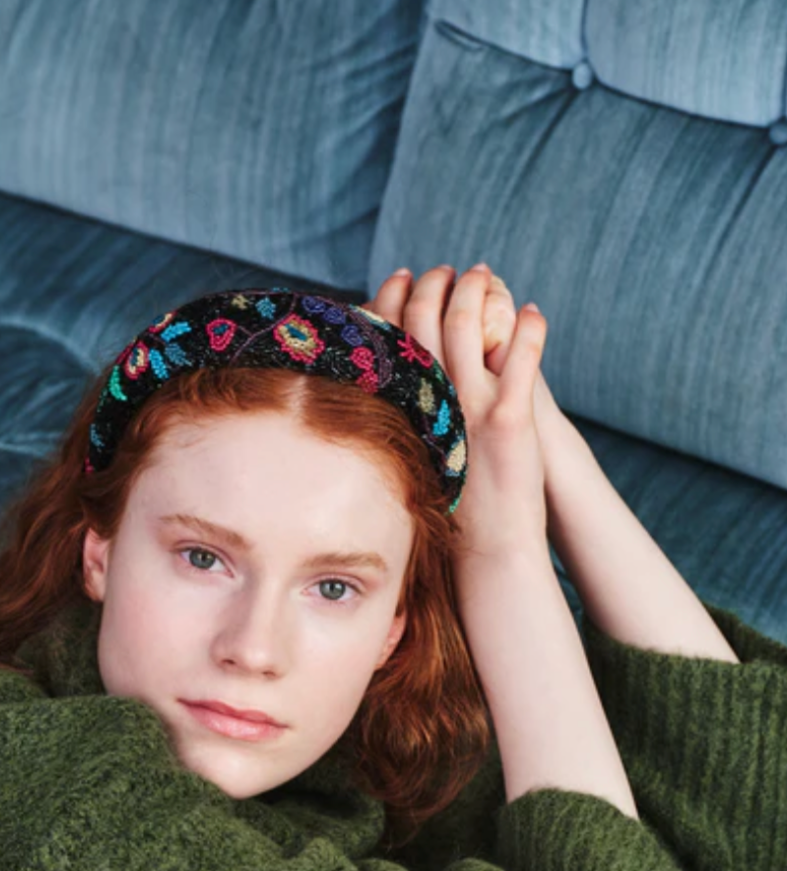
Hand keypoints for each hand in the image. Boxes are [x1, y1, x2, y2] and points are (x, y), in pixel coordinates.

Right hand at [368, 264, 548, 563]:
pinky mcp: (508, 419)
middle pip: (423, 318)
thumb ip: (408, 414)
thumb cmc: (449, 504)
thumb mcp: (416, 452)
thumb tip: (401, 386)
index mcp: (404, 406)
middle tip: (447, 269)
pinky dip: (530, 330)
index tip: (403, 275)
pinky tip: (534, 312)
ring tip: (485, 274)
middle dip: (434, 283)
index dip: (394, 298)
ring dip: (476, 291)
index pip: (389, 334)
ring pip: (467, 326)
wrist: (486, 548)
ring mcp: (468, 407)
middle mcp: (430, 400)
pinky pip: (522, 359)